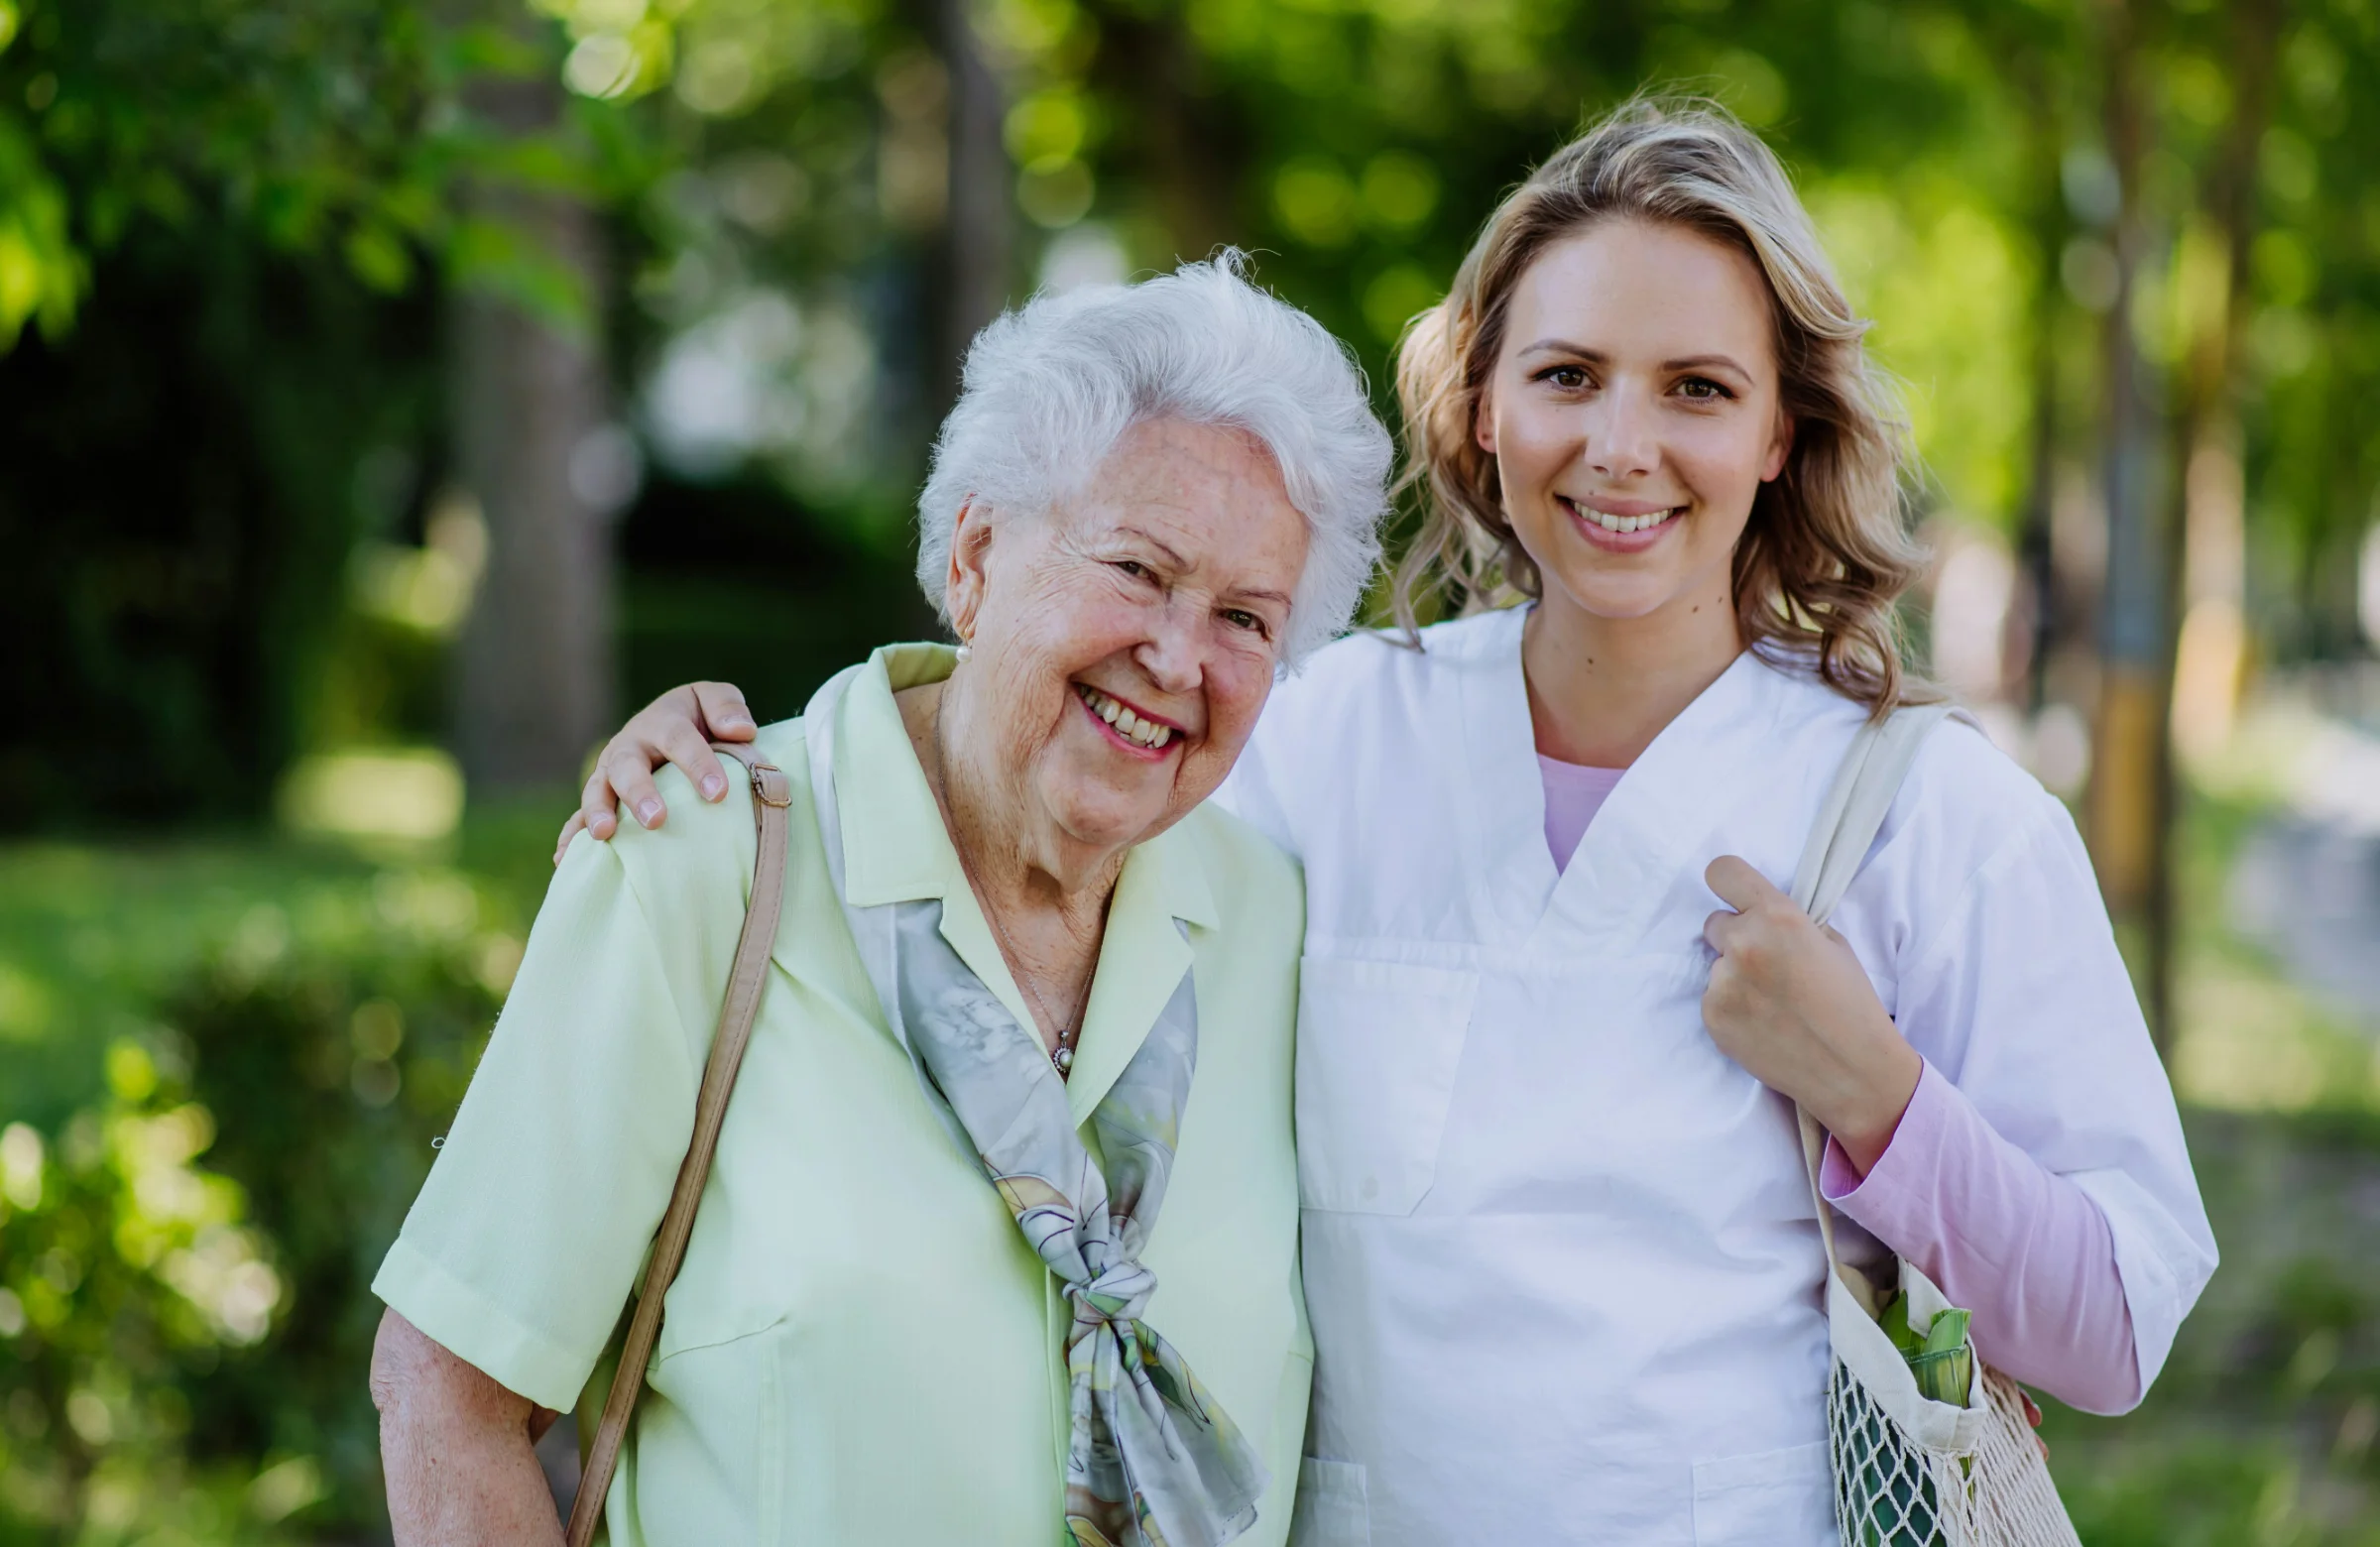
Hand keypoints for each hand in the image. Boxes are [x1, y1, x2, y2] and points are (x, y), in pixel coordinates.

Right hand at [554, 681, 756, 865]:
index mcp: (661, 722)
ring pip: (598, 789)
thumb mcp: (713, 701)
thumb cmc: (699, 719)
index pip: (678, 738)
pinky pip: (578, 817)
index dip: (697, 763)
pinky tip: (565, 861)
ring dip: (598, 811)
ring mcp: (610, 773)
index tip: (718, 794)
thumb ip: (727, 707)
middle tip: (656, 820)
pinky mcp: (600, 797)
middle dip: (640, 792)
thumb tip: (741, 730)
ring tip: (604, 834)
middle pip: (628, 766)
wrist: (670, 727)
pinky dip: (571, 837)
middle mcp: (629, 746)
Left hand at [1700, 855, 1920, 1175]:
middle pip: (1715, 923)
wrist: (1851, 1069)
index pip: (1722, 872)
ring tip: (1772, 1003)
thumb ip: (1790, 921)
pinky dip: (1731, 1006)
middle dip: (1737, 937)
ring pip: (1715, 965)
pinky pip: (1712, 997)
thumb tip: (1759, 913)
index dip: (1728, 883)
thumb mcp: (1832, 943)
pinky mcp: (1712, 1016)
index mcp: (1777, 917)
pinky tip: (1763, 1023)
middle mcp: (1743, 944)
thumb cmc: (1851, 1003)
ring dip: (1735, 976)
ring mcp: (1722, 983)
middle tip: (1769, 964)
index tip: (1735, 897)